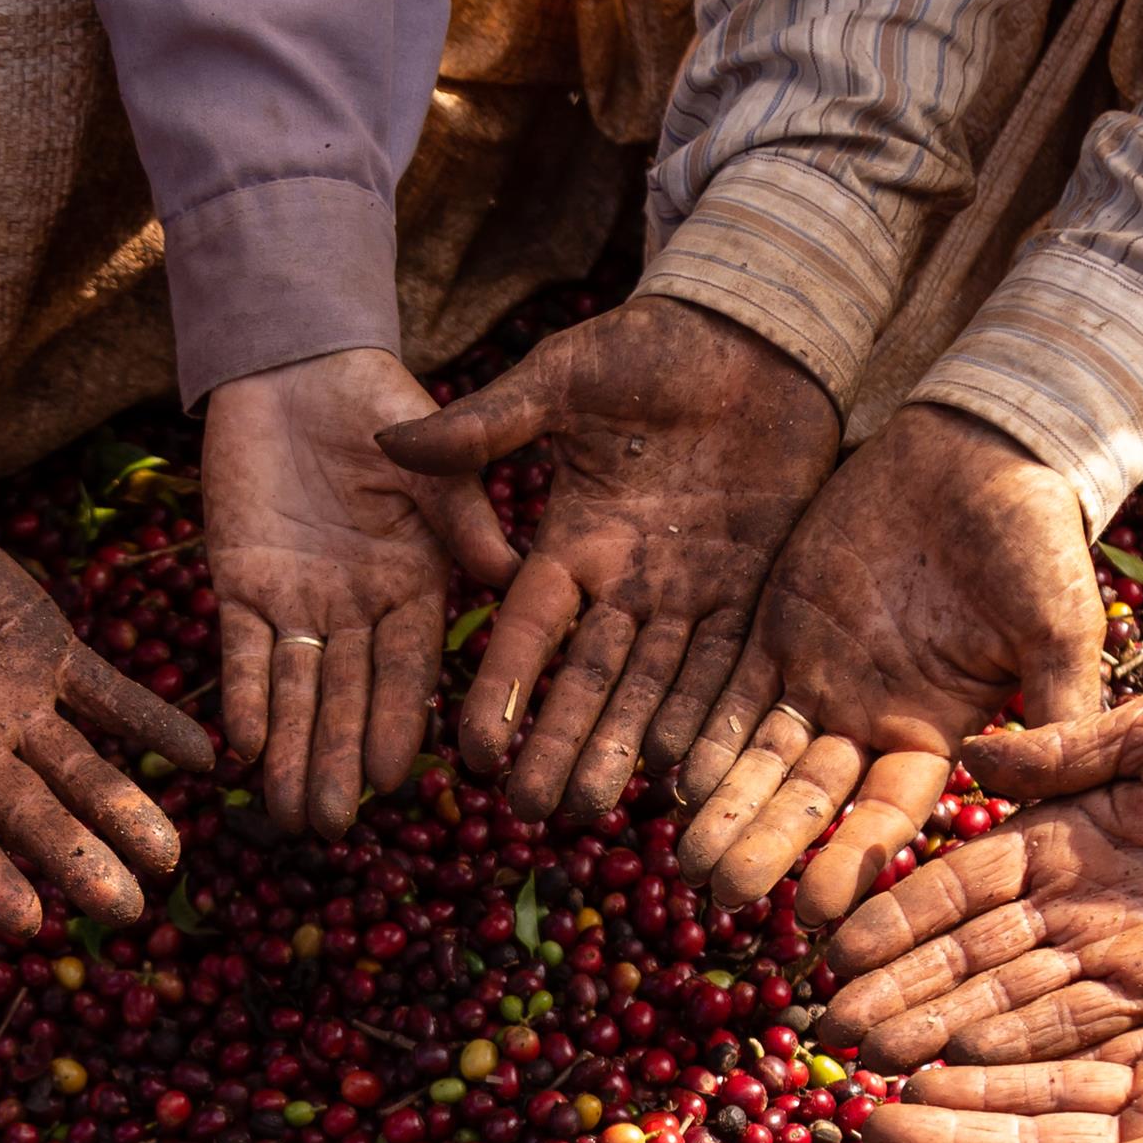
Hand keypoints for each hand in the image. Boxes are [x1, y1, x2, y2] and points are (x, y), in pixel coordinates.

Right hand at [0, 486, 214, 936]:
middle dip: (78, 860)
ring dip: (126, 809)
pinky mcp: (48, 654)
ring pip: (81, 769)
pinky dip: (153, 722)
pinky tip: (203, 756)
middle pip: (32, 818)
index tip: (31, 922)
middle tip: (127, 911)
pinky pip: (110, 695)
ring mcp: (14, 707)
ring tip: (172, 856)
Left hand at [206, 349, 518, 838]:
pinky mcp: (239, 581)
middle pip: (349, 698)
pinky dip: (242, 694)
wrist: (295, 366)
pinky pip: (240, 650)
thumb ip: (462, 513)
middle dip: (338, 761)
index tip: (395, 778)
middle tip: (332, 827)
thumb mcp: (429, 459)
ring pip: (296, 689)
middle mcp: (358, 609)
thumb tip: (509, 566)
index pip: (408, 668)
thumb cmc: (378, 403)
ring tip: (287, 815)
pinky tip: (243, 745)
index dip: (398, 721)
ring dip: (292, 751)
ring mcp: (297, 600)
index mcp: (415, 586)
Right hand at [375, 298, 839, 822]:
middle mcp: (625, 580)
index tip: (472, 751)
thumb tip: (387, 440)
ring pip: (654, 685)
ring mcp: (689, 591)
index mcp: (572, 538)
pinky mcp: (753, 589)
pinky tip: (692, 767)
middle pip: (587, 676)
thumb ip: (488, 420)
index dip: (501, 688)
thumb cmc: (652, 344)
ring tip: (602, 809)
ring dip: (627, 745)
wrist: (755, 332)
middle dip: (560, 742)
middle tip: (535, 811)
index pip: (526, 628)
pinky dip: (712, 714)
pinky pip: (730, 665)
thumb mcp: (564, 375)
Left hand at [676, 405, 1109, 925]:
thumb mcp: (1059, 625)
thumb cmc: (1036, 538)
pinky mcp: (777, 626)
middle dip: (768, 848)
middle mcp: (870, 718)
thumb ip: (1060, 707)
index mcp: (936, 732)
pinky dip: (705, 731)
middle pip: (811, 801)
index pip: (887, 815)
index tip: (818, 915)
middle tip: (722, 899)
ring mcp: (819, 675)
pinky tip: (675, 775)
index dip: (853, 862)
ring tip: (686, 859)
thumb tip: (1074, 799)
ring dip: (726, 807)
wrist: (981, 448)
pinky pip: (731, 689)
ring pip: (762, 758)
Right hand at [815, 698, 1142, 1068]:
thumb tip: (968, 755)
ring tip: (880, 1061)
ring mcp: (1119, 949)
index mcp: (1064, 832)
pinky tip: (969, 1062)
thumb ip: (1064, 751)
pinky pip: (1086, 1021)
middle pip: (971, 953)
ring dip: (945, 1029)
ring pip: (1013, 995)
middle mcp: (1077, 900)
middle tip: (832, 1029)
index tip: (838, 947)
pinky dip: (1026, 1043)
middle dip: (902, 991)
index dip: (900, 915)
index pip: (963, 882)